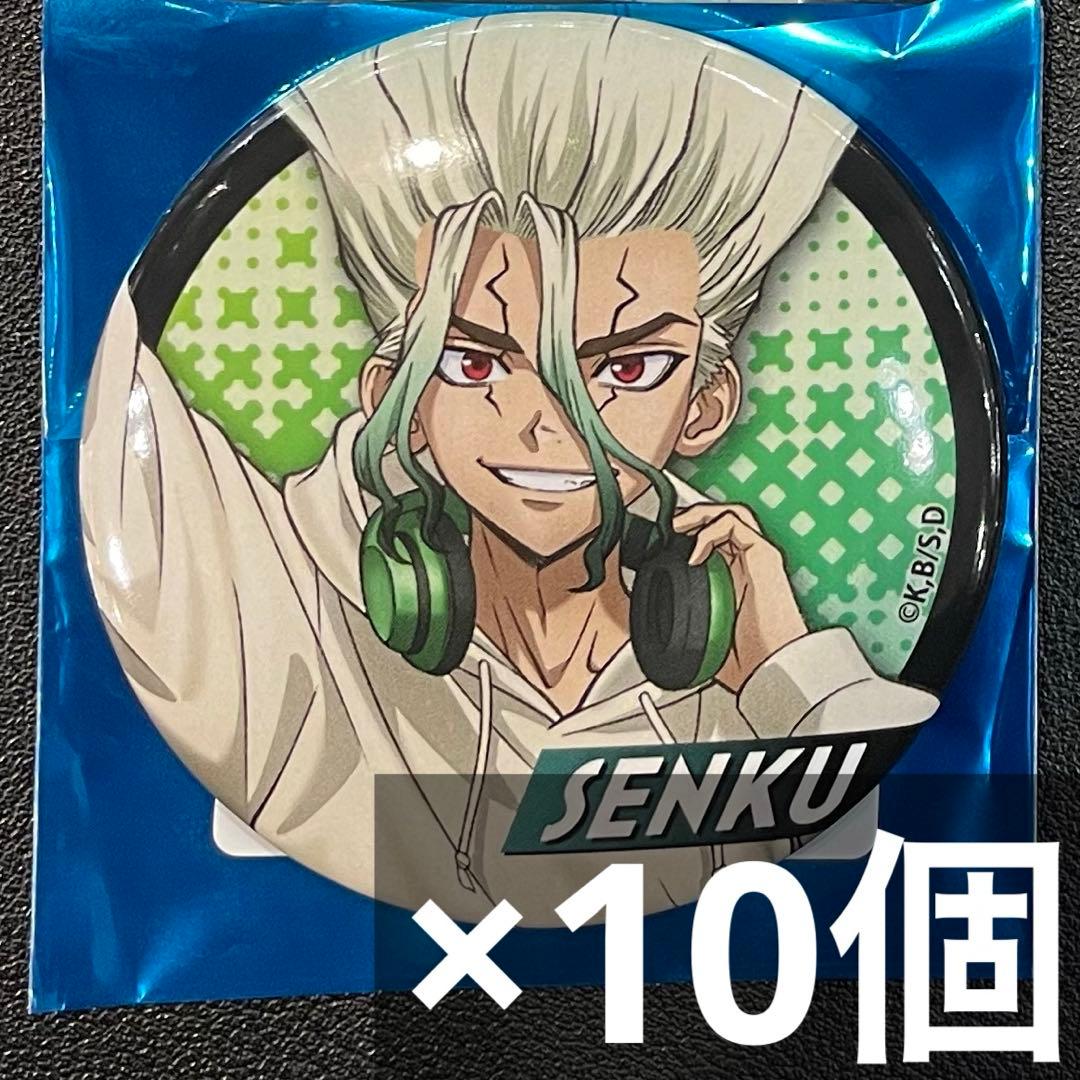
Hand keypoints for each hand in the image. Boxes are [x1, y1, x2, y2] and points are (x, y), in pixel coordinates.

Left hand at [672, 502, 807, 691]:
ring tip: (676, 528)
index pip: (713, 538)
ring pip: (729, 514)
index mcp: (735, 576)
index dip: (688, 531)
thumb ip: (688, 622)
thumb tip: (659, 635)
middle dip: (691, 517)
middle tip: (667, 529)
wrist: (774, 665)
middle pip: (721, 519)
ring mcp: (759, 556)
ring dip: (698, 515)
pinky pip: (734, 524)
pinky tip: (694, 554)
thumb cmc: (749, 656)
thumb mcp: (706, 632)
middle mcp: (749, 562)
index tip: (662, 541)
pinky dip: (709, 531)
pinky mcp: (765, 555)